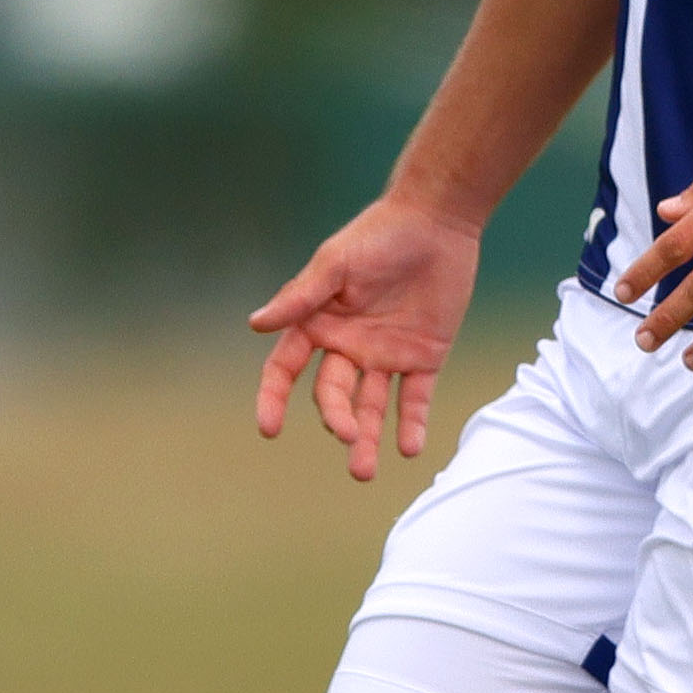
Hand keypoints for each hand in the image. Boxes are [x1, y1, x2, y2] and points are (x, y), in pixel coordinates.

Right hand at [250, 196, 480, 481]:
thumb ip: (300, 298)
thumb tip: (255, 324)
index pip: (286, 370)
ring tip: (365, 471)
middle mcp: (348, 346)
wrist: (437, 221)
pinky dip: (412, 424)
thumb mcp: (335, 264)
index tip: (269, 429)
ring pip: (371, 407)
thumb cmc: (379, 235)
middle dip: (337, 419)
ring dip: (368, 439)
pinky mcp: (424, 357)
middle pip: (332, 394)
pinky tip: (408, 448)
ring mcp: (385, 355)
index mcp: (318, 324)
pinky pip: (414, 398)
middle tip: (347, 434)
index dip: (274, 398)